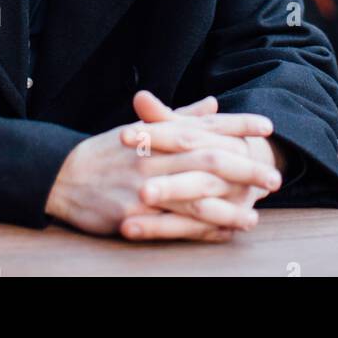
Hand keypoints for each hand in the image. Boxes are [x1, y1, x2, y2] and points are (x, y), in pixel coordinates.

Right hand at [44, 97, 279, 240]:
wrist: (63, 175)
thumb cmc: (107, 151)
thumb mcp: (141, 128)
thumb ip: (180, 117)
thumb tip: (213, 103)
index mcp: (158, 133)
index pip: (205, 125)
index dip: (238, 124)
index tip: (267, 125)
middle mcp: (156, 157)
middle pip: (208, 159)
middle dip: (244, 168)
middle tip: (274, 177)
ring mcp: (146, 187)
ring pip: (196, 195)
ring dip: (229, 207)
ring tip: (255, 214)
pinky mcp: (136, 216)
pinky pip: (176, 225)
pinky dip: (203, 230)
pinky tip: (224, 234)